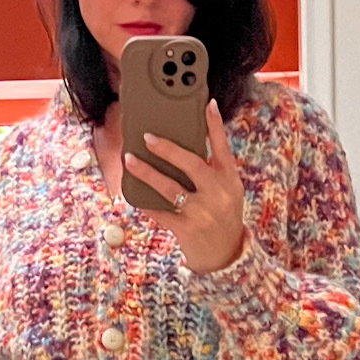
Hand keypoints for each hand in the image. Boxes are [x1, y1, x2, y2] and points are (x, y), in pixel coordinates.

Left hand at [125, 99, 246, 273]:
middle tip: (147, 137)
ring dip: (146, 172)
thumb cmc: (223, 216)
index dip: (215, 125)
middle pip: (191, 164)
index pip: (223, 147)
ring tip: (130, 159)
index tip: (207, 103)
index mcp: (229, 179)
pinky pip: (161, 211)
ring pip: (169, 187)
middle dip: (168, 149)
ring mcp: (202, 212)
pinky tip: (133, 194)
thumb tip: (185, 144)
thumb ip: (213, 170)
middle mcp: (217, 193)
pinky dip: (146, 202)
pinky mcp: (186, 228)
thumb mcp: (228, 191)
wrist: (226, 255)